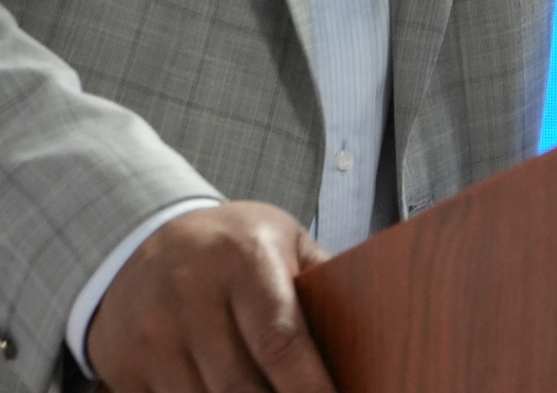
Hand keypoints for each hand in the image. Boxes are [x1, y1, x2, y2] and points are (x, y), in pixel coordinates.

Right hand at [86, 201, 333, 392]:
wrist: (142, 236)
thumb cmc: (231, 245)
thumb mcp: (281, 239)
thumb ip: (319, 280)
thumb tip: (374, 328)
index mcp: (241, 258)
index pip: (280, 340)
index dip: (310, 388)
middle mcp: (191, 295)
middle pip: (241, 388)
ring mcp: (152, 335)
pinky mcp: (124, 368)